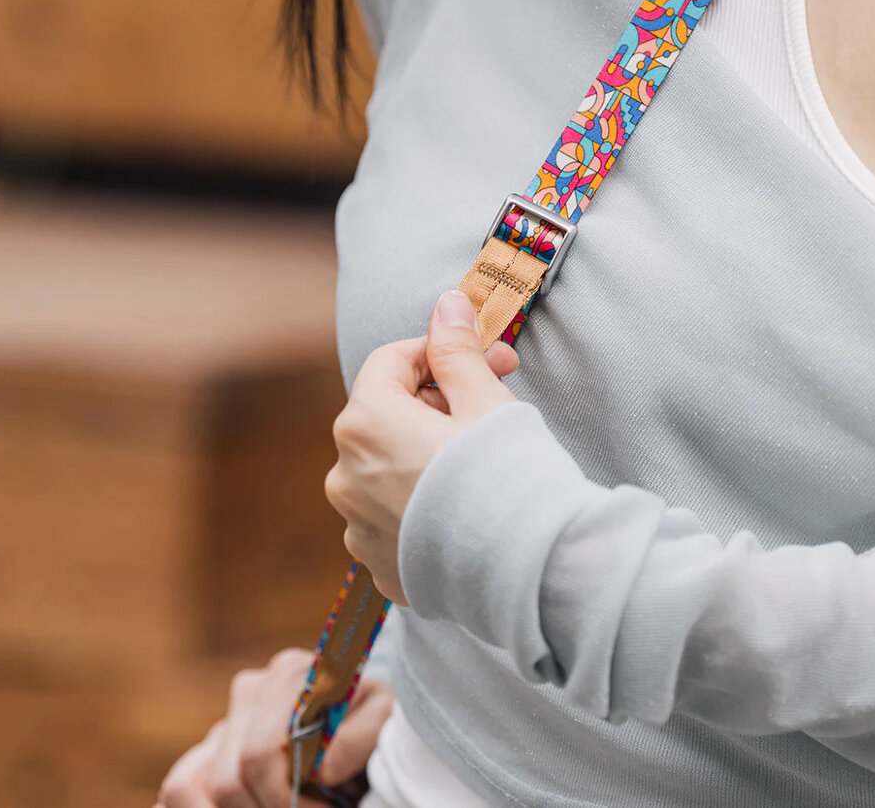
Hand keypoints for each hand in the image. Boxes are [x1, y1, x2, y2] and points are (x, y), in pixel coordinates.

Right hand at [156, 648, 393, 807]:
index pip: (261, 751)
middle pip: (227, 778)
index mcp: (289, 673)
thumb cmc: (369, 728)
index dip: (288, 799)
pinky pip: (176, 788)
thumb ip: (361, 736)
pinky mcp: (201, 754)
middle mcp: (250, 690)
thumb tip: (321, 766)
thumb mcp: (382, 721)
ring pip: (187, 786)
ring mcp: (220, 722)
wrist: (358, 733)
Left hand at [325, 289, 519, 604]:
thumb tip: (446, 304)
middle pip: (387, 415)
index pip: (391, 361)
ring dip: (426, 452)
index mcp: (364, 423)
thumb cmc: (507, 474)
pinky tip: (467, 507)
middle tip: (493, 402)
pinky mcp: (378, 565)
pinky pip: (394, 516)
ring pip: (388, 467)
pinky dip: (422, 502)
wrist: (529, 570)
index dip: (441, 351)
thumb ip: (456, 350)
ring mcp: (357, 526)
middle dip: (437, 402)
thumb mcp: (484, 400)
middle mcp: (344, 475)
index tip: (485, 357)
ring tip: (482, 462)